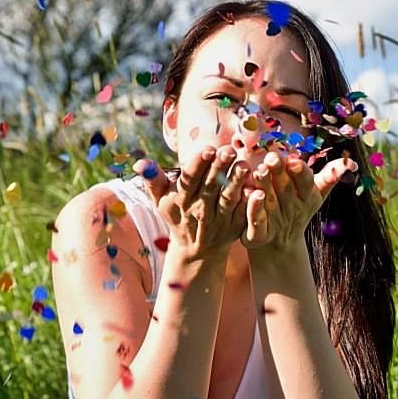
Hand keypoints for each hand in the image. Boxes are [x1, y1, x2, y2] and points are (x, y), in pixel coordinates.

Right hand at [133, 145, 250, 260]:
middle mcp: (200, 208)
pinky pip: (242, 213)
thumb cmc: (177, 215)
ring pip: (228, 198)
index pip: (189, 179)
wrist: (196, 249)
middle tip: (229, 149)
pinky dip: (250, 203)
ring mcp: (218, 219)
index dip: (198, 164)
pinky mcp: (234, 227)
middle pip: (210, 185)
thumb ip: (153, 180)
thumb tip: (140, 163)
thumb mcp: (160, 200)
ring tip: (244, 165)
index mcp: (182, 198)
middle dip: (220, 167)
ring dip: (236, 182)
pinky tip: (257, 188)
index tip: (207, 149)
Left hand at [241, 151, 357, 253]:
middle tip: (272, 158)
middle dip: (279, 173)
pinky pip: (256, 222)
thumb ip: (329, 177)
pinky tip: (249, 195)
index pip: (305, 182)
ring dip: (265, 187)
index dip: (300, 172)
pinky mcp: (259, 236)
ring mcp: (275, 222)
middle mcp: (291, 209)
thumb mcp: (314, 193)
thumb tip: (351, 163)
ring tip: (259, 171)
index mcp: (306, 197)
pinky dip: (253, 210)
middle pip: (285, 189)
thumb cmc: (296, 207)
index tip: (294, 160)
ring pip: (270, 202)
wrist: (278, 243)